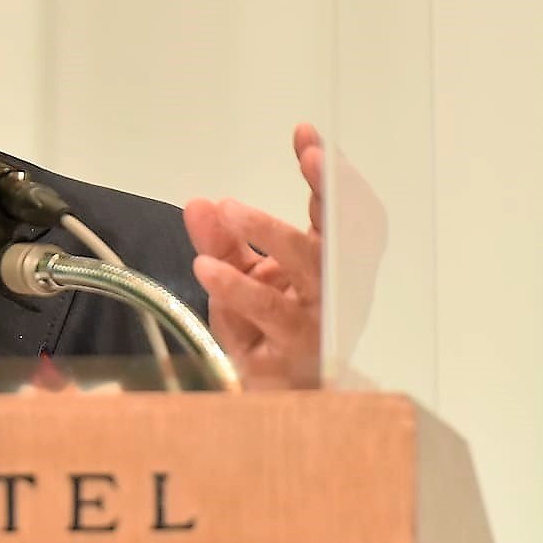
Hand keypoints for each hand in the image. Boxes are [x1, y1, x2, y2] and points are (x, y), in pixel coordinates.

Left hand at [184, 124, 326, 388]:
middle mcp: (334, 288)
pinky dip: (239, 289)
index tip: (308, 136)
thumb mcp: (239, 277)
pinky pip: (271, 315)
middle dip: (332, 191)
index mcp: (328, 262)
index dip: (330, 174)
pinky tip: (207, 268)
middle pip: (343, 233)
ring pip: (312, 270)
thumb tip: (198, 203)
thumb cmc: (268, 335)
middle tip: (310, 157)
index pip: (338, 211)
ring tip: (231, 210)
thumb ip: (222, 240)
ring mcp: (321, 320)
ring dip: (274, 234)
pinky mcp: (296, 353)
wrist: (278, 406)